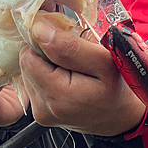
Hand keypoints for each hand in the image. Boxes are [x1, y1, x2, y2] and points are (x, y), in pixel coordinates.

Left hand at [19, 17, 145, 135]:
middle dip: (46, 52)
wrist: (119, 115)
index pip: (28, 56)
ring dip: (47, 63)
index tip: (64, 39)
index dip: (45, 41)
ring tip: (72, 66)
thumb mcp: (103, 60)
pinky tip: (67, 76)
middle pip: (27, 63)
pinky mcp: (41, 111)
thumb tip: (39, 31)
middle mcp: (44, 108)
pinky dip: (48, 73)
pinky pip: (35, 81)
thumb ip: (70, 46)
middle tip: (72, 54)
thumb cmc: (116, 87)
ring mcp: (41, 112)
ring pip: (30, 70)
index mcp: (58, 96)